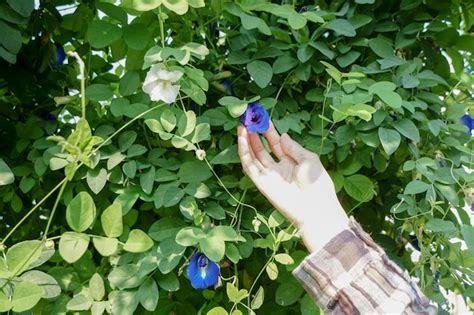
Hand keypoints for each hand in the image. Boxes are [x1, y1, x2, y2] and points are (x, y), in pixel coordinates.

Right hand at [237, 124, 348, 252]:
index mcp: (291, 161)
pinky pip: (249, 166)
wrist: (315, 208)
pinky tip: (242, 139)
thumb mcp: (309, 159)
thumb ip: (293, 147)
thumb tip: (282, 135)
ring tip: (242, 126)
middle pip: (263, 148)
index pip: (276, 143)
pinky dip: (244, 153)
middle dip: (255, 134)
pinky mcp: (261, 183)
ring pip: (254, 155)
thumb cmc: (317, 184)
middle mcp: (278, 167)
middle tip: (249, 119)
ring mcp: (269, 175)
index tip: (263, 118)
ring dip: (246, 141)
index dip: (269, 131)